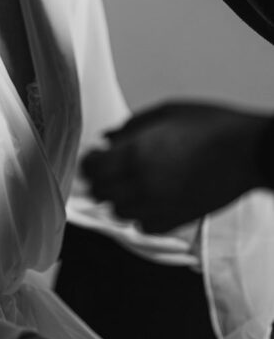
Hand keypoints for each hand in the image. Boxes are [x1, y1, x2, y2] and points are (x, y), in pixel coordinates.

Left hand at [80, 101, 271, 232]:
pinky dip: (140, 216)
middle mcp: (142, 182)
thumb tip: (108, 137)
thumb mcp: (168, 112)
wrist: (249, 152)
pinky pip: (144, 226)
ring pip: (119, 213)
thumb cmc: (212, 127)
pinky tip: (149, 200)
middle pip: (101, 193)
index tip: (92, 157)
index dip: (89, 163)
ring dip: (117, 199)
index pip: (93, 168)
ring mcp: (159, 205)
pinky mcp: (177, 220)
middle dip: (98, 181)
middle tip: (106, 170)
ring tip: (128, 185)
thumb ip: (133, 125)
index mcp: (136, 152)